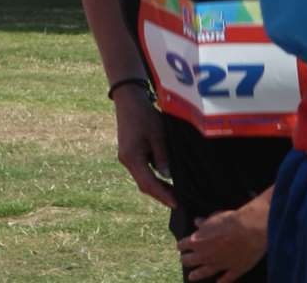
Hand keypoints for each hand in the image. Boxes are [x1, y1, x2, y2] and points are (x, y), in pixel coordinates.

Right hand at [113, 83, 176, 208]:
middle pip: (144, 184)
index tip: (176, 203)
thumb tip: (167, 176)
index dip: (162, 195)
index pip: (148, 183)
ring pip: (143, 178)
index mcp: (132, 158)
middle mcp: (127, 161)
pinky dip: (154, 176)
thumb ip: (162, 156)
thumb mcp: (158, 135)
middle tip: (178, 202)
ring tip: (175, 193)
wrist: (129, 102)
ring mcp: (128, 158)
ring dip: (158, 186)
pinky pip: (143, 170)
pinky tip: (166, 178)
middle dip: (161, 194)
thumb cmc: (145, 116)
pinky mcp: (130, 154)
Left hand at [180, 205, 266, 282]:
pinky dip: (222, 282)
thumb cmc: (232, 220)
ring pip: (204, 273)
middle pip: (189, 261)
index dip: (181, 245)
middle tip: (185, 259)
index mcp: (197, 241)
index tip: (181, 246)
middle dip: (185, 260)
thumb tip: (197, 222)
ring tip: (192, 277)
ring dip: (197, 275)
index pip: (183, 245)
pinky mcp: (234, 270)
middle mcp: (205, 256)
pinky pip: (226, 279)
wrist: (251, 230)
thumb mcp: (215, 217)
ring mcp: (219, 265)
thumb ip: (205, 222)